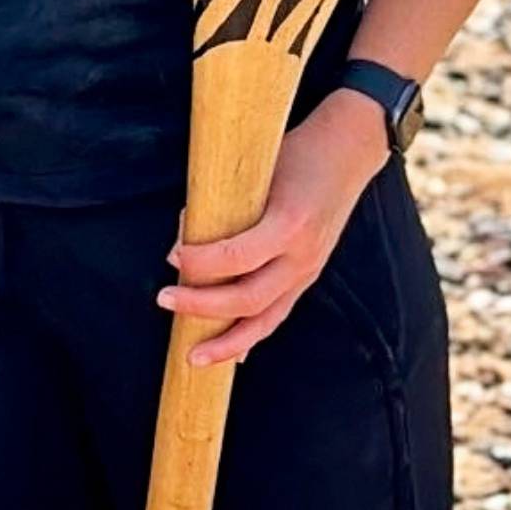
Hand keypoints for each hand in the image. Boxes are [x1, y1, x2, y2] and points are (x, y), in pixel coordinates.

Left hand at [157, 88, 386, 366]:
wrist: (347, 152)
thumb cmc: (294, 153)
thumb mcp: (256, 170)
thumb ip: (220, 206)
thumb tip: (178, 248)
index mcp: (289, 224)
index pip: (236, 257)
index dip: (199, 263)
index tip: (172, 259)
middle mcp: (302, 256)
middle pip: (248, 299)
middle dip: (201, 306)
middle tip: (163, 300)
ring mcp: (308, 271)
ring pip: (265, 320)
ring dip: (227, 342)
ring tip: (193, 357)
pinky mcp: (308, 276)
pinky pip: (277, 314)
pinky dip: (251, 335)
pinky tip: (231, 354)